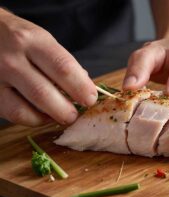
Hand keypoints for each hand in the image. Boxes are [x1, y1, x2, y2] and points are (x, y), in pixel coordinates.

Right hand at [0, 9, 96, 125]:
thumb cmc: (20, 39)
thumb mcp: (43, 41)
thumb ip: (62, 64)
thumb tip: (84, 89)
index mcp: (34, 41)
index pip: (63, 68)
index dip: (81, 88)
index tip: (91, 99)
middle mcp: (12, 58)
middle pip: (44, 93)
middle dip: (66, 110)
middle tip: (76, 115)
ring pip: (26, 110)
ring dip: (50, 118)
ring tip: (62, 116)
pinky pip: (14, 115)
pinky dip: (33, 120)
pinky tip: (43, 115)